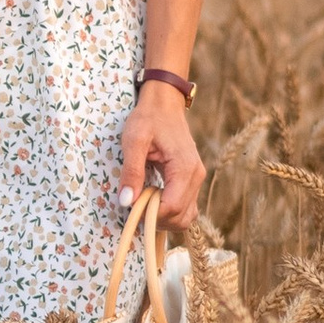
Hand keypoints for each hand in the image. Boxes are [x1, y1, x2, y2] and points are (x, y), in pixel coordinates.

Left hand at [119, 79, 203, 228]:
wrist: (165, 104)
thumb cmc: (148, 118)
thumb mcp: (134, 140)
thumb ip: (131, 171)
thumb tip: (126, 201)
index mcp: (184, 167)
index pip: (173, 208)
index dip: (150, 215)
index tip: (131, 208)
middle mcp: (196, 176)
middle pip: (182, 217)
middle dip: (156, 219)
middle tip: (135, 205)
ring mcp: (197, 179)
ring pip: (186, 216)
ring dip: (164, 218)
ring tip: (143, 202)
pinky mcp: (192, 180)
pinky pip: (186, 207)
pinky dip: (170, 211)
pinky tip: (152, 199)